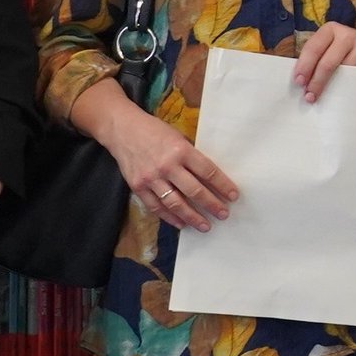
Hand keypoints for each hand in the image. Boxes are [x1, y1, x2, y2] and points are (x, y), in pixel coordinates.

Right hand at [102, 102, 240, 230]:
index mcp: (181, 150)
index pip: (208, 172)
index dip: (223, 185)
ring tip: (205, 226)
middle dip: (212, 205)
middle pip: (195, 191)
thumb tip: (210, 177)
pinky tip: (182, 224)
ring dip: (193, 217)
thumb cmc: (154, 131)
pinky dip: (170, 217)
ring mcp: (151, 178)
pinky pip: (156, 207)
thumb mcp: (178, 137)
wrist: (122, 129)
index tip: (233, 196)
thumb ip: (191, 156)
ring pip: (176, 203)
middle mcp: (167, 166)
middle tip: (223, 215)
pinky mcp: (138, 186)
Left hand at [293, 21, 355, 100]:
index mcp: (331, 29)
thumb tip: (301, 82)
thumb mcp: (333, 46)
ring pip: (345, 73)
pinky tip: (345, 97)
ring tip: (326, 100)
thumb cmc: (351, 51)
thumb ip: (319, 57)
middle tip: (309, 97)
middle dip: (316, 82)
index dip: (304, 66)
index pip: (313, 48)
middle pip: (328, 63)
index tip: (298, 83)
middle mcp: (348, 34)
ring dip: (333, 89)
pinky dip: (351, 90)